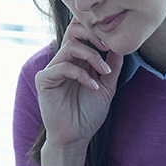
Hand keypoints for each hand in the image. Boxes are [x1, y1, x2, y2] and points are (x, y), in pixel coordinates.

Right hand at [35, 20, 124, 152]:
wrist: (76, 137)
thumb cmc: (89, 114)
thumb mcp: (107, 86)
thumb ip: (112, 66)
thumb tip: (121, 45)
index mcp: (77, 59)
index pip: (80, 32)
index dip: (94, 28)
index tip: (113, 40)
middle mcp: (64, 61)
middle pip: (73, 30)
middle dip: (92, 34)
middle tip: (108, 47)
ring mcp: (52, 69)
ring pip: (70, 46)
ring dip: (91, 56)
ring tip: (104, 72)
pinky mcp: (44, 80)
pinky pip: (62, 67)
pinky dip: (81, 74)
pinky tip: (93, 87)